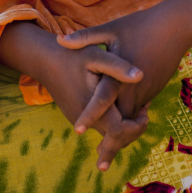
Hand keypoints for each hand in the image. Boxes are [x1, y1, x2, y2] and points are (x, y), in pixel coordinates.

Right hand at [0, 21, 148, 168]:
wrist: (44, 59)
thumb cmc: (72, 55)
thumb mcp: (96, 56)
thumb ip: (117, 66)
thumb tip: (141, 76)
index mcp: (91, 107)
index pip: (119, 132)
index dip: (136, 126)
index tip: (146, 111)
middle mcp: (84, 119)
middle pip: (114, 137)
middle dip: (133, 128)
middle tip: (146, 111)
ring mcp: (79, 118)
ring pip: (107, 131)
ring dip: (124, 123)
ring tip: (139, 106)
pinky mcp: (77, 114)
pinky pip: (98, 123)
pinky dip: (112, 118)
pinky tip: (121, 102)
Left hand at [57, 2, 191, 165]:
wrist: (176, 27)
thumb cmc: (140, 25)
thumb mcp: (111, 30)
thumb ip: (85, 38)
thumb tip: (60, 40)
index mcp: (120, 75)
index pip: (102, 101)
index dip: (90, 116)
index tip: (77, 131)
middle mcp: (134, 88)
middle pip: (121, 123)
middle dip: (111, 144)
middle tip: (100, 165)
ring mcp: (146, 91)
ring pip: (132, 120)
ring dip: (121, 136)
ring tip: (107, 154)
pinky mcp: (153, 90)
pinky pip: (139, 111)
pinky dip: (130, 122)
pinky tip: (123, 129)